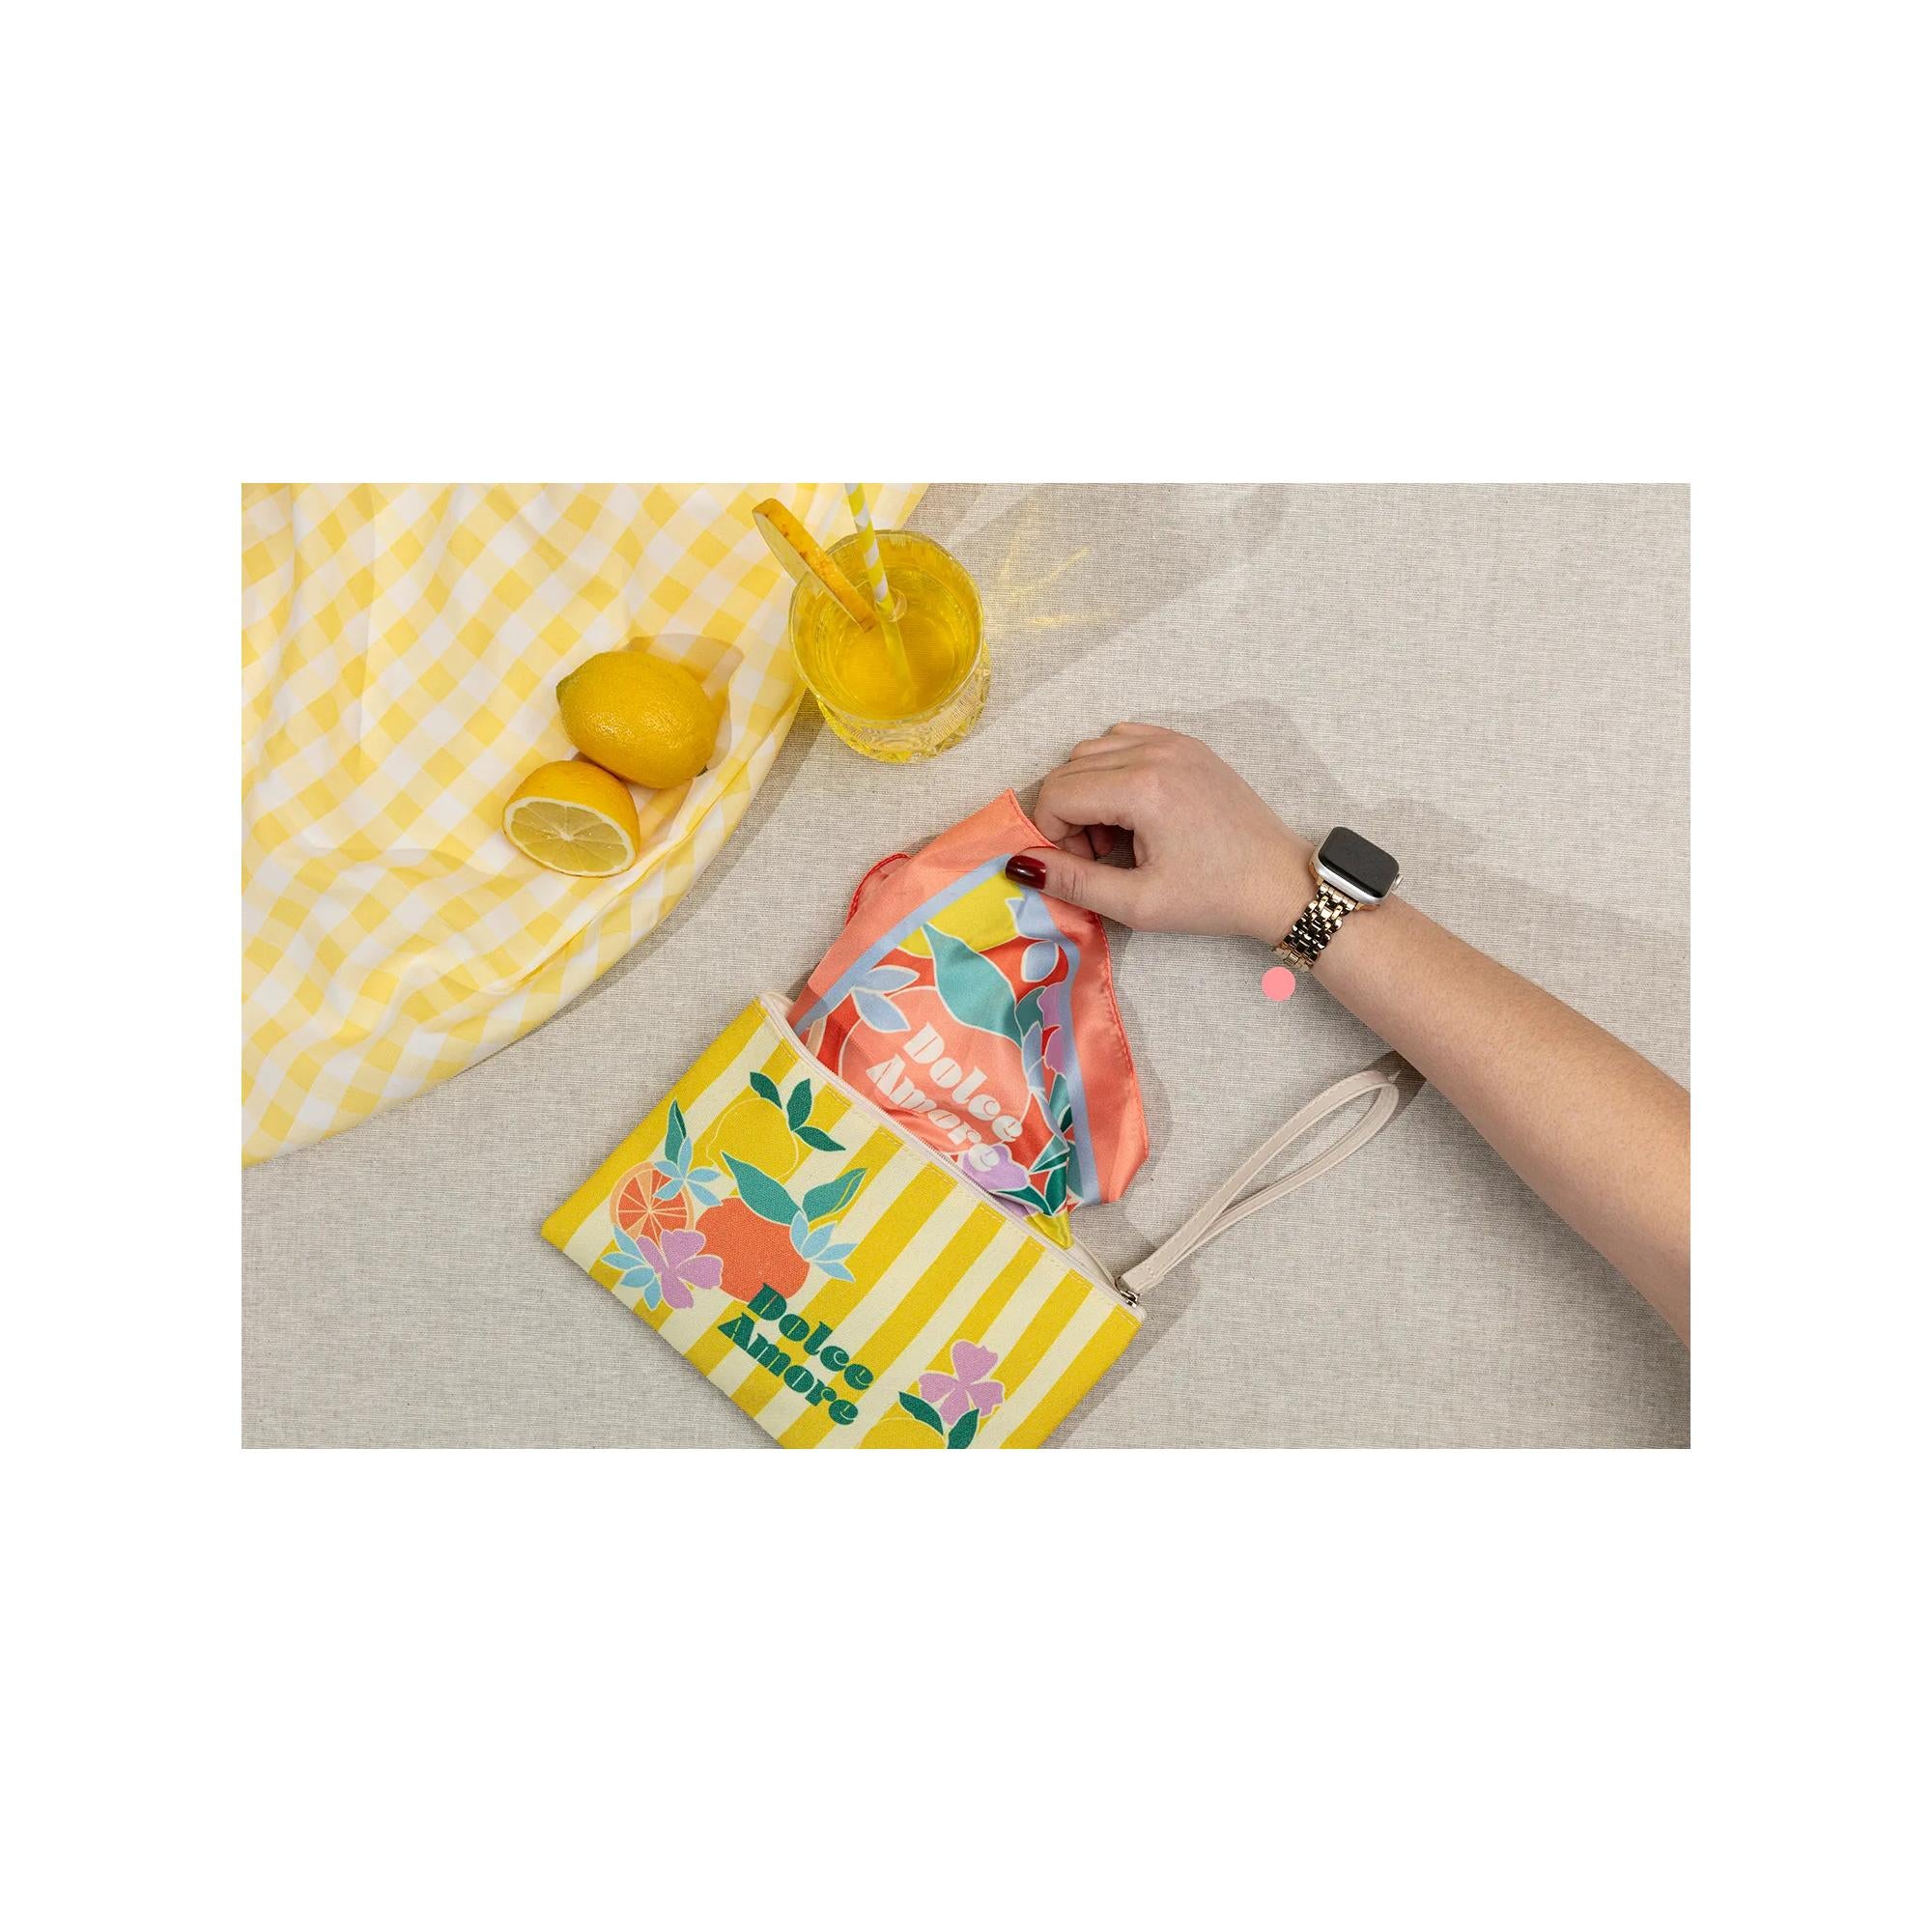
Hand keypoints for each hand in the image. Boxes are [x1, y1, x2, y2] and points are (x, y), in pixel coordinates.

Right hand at [1008, 724, 1312, 940]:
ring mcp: (1174, 742)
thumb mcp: (1139, 904)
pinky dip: (1112, 770)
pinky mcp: (1187, 745)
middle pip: (1069, 768)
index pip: (1057, 792)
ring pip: (1092, 750)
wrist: (1279, 882)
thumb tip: (1020, 866)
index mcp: (1143, 788)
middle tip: (1095, 857)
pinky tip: (1132, 809)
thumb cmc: (1214, 897)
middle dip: (1065, 814)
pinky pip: (1124, 740)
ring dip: (1087, 791)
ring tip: (1115, 836)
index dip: (1049, 833)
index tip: (1075, 866)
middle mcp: (1156, 752)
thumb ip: (1074, 883)